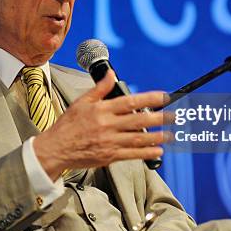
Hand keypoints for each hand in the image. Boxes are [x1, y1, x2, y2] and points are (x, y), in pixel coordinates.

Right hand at [34, 70, 169, 179]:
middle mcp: (108, 125)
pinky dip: (146, 153)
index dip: (149, 98)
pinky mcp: (109, 156)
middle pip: (138, 120)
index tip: (164, 96)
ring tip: (171, 134)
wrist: (56, 149)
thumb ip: (100, 89)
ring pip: (138, 138)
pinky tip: (158, 151)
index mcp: (102, 110)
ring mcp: (109, 142)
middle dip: (159, 117)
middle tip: (174, 115)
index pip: (130, 101)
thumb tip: (111, 74)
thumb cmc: (68, 126)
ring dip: (157, 137)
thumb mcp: (82, 102)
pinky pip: (132, 154)